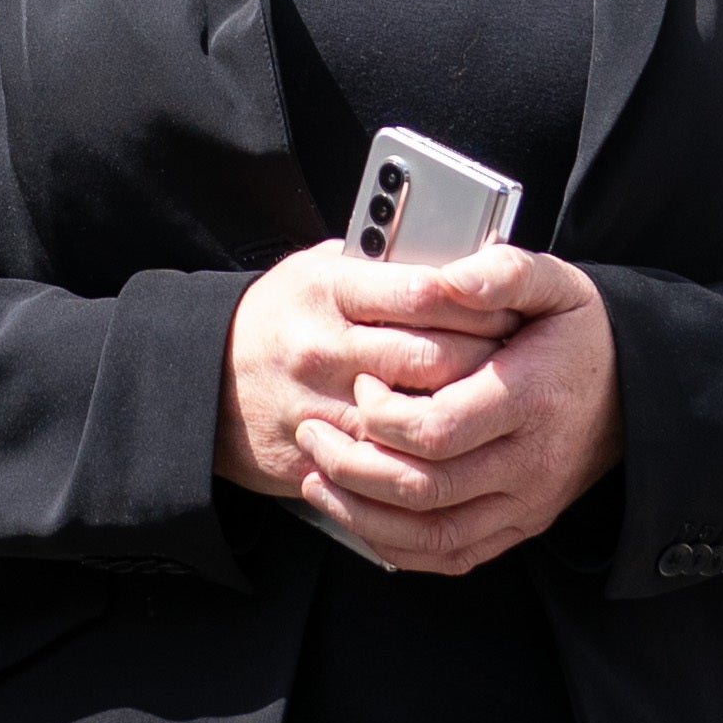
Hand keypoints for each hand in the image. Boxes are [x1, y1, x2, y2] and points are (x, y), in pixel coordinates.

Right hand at [219, 239, 517, 501]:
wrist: (205, 380)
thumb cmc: (280, 316)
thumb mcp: (318, 270)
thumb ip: (380, 266)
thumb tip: (453, 261)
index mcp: (328, 290)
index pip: (424, 292)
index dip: (477, 301)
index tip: (508, 305)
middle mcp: (323, 347)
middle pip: (433, 359)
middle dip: (487, 359)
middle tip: (518, 355)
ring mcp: (319, 406)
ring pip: (418, 418)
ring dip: (464, 411)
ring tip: (494, 398)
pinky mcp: (316, 454)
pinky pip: (389, 462)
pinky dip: (427, 453)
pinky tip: (450, 439)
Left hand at [285, 245, 621, 575]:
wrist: (634, 391)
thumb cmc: (576, 332)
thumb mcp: (555, 283)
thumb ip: (503, 270)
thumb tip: (448, 278)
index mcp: (531, 399)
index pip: (437, 430)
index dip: (381, 414)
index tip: (362, 383)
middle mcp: (530, 462)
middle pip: (424, 488)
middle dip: (352, 465)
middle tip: (312, 433)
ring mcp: (526, 503)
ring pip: (431, 534)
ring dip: (361, 513)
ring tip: (317, 476)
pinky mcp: (520, 526)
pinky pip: (452, 556)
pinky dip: (396, 545)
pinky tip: (358, 516)